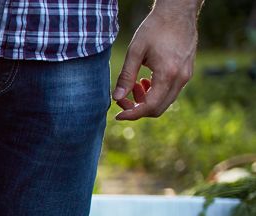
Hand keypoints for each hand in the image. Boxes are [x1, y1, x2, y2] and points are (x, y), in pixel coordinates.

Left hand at [113, 3, 198, 120]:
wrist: (178, 12)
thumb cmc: (155, 28)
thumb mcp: (135, 51)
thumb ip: (126, 76)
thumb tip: (117, 98)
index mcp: (168, 74)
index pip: (150, 106)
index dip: (132, 114)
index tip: (118, 115)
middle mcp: (181, 78)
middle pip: (159, 108)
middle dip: (138, 108)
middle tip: (123, 98)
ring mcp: (186, 76)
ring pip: (165, 101)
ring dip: (147, 99)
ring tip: (135, 84)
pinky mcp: (187, 72)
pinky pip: (171, 91)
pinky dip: (156, 92)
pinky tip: (145, 80)